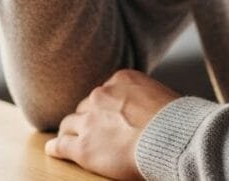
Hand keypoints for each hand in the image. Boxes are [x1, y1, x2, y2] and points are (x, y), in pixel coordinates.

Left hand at [44, 69, 179, 179]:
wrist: (169, 137)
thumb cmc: (175, 120)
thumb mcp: (159, 94)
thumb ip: (144, 96)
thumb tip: (146, 107)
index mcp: (120, 79)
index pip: (104, 92)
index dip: (103, 106)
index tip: (106, 115)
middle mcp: (101, 95)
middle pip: (85, 106)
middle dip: (87, 117)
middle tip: (90, 129)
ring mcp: (90, 121)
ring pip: (70, 123)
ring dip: (70, 131)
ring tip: (67, 138)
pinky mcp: (83, 147)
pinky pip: (62, 145)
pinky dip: (56, 147)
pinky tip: (53, 149)